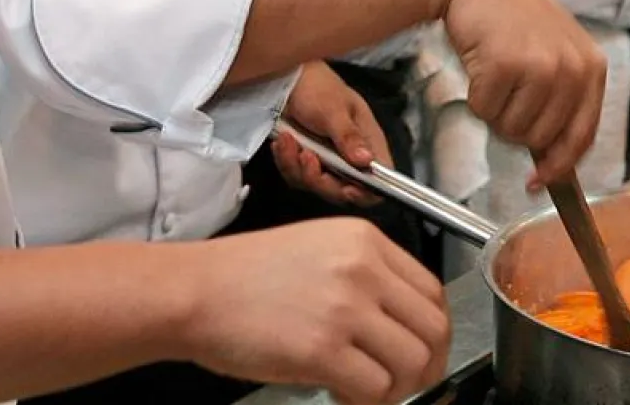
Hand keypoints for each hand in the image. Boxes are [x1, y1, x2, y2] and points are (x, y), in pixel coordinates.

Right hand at [186, 219, 449, 404]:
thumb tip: (399, 324)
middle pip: (433, 328)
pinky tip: (340, 393)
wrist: (196, 291)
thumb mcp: (318, 249)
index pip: (432, 291)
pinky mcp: (323, 349)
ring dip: (396, 388)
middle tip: (403, 382)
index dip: (432, 331)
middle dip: (426, 366)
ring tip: (365, 387)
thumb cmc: (245, 276)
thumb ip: (365, 276)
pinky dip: (365, 401)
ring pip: (412, 363)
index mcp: (364, 241)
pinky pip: (375, 389)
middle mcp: (362, 268)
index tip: (421, 351)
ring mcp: (344, 308)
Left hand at [275, 63, 392, 206]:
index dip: (367, 192)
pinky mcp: (305, 161)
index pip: (379, 180)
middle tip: (307, 157)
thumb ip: (349, 136)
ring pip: (315, 185)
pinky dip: (286, 161)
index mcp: (368, 143)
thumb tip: (367, 161)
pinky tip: (283, 141)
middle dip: (321, 180)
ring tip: (289, 140)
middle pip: (343, 190)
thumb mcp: (334, 109)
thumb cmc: (318, 87)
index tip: (348, 189)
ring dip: (298, 167)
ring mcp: (327, 161)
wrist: (286, 78)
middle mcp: (350, 157)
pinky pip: (295, 175)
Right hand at [439, 0, 606, 188]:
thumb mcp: (552, 54)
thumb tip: (551, 166)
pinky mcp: (506, 65)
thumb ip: (561, 103)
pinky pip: (484, 111)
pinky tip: (480, 62)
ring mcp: (541, 66)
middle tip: (505, 89)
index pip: (582, 137)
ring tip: (495, 70)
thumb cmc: (511, 18)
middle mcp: (573, 69)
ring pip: (511, 130)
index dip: (559, 166)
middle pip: (540, 140)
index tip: (539, 180)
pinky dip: (474, 95)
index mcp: (592, 68)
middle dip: (514, 126)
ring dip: (494, 110)